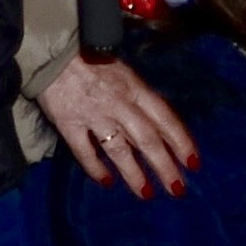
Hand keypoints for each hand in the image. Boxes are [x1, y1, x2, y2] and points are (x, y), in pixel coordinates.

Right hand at [39, 56, 195, 194]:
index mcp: (135, 89)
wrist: (52, 51)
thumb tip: (157, 128)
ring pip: (118, 150)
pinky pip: (84, 151)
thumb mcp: (125, 72)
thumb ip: (139, 98)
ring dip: (134, 174)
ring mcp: (93, 115)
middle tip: (177, 189)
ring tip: (146, 194)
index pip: (165, 119)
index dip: (181, 142)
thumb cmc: (92, 59)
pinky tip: (106, 181)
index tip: (193, 163)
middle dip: (164, 166)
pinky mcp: (68, 123)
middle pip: (147, 140)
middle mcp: (118, 104)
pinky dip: (95, 168)